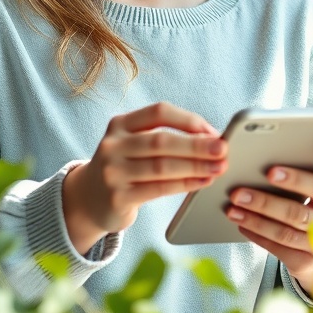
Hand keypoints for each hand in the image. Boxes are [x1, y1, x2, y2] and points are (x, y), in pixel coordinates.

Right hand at [63, 103, 227, 252]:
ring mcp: (113, 172)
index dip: (188, 120)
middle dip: (197, 145)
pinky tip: (202, 182)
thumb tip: (211, 137)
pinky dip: (185, 185)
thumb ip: (164, 137)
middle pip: (161, 141)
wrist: (89, 199)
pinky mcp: (118, 197)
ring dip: (196, 167)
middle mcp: (113, 145)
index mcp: (120, 124)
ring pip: (162, 167)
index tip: (212, 131)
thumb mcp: (133, 144)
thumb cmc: (125, 167)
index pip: (158, 112)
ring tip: (219, 168)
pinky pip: (159, 189)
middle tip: (223, 149)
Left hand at [225, 144, 312, 301]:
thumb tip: (278, 152)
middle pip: (306, 206)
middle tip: (253, 182)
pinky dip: (257, 232)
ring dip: (257, 216)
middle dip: (275, 194)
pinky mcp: (308, 262)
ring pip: (287, 229)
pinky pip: (278, 246)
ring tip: (235, 204)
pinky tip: (242, 222)